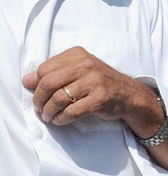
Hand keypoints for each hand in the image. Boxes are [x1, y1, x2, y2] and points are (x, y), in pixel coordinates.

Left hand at [22, 46, 167, 175]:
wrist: (132, 96)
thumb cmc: (102, 85)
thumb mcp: (80, 72)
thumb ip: (55, 74)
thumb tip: (26, 81)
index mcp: (79, 55)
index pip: (45, 68)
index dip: (36, 84)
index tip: (36, 95)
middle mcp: (87, 65)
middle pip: (49, 83)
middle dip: (40, 99)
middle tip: (40, 109)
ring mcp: (95, 82)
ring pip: (60, 98)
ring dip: (50, 111)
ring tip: (49, 117)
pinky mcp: (101, 99)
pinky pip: (73, 111)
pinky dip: (62, 119)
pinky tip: (60, 121)